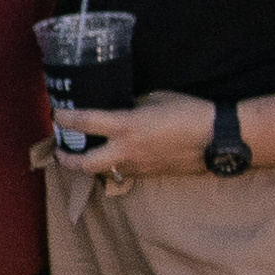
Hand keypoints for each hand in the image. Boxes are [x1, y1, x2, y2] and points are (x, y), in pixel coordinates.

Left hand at [52, 93, 210, 182]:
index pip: (85, 123)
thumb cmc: (189, 112)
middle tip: (61, 152)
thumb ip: (134, 105)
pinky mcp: (150, 175)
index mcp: (127, 126)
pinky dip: (114, 167)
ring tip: (86, 154)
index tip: (57, 115)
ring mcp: (139, 167)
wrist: (217, 139)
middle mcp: (127, 151)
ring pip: (104, 172)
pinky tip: (117, 157)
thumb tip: (123, 107)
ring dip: (92, 165)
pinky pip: (124, 173)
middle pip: (85, 165)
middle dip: (68, 160)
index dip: (66, 119)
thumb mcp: (156, 99)